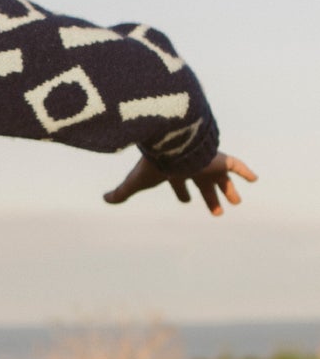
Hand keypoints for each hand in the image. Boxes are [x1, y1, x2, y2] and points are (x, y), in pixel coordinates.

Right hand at [104, 151, 256, 216]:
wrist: (171, 145)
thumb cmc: (154, 164)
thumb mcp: (136, 182)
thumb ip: (122, 192)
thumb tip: (104, 200)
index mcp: (173, 171)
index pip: (178, 183)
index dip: (182, 193)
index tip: (186, 201)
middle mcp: (191, 167)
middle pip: (203, 184)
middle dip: (209, 198)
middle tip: (216, 213)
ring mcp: (207, 163)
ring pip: (221, 179)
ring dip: (229, 191)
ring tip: (237, 203)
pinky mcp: (220, 159)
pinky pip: (237, 164)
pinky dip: (246, 171)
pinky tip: (254, 180)